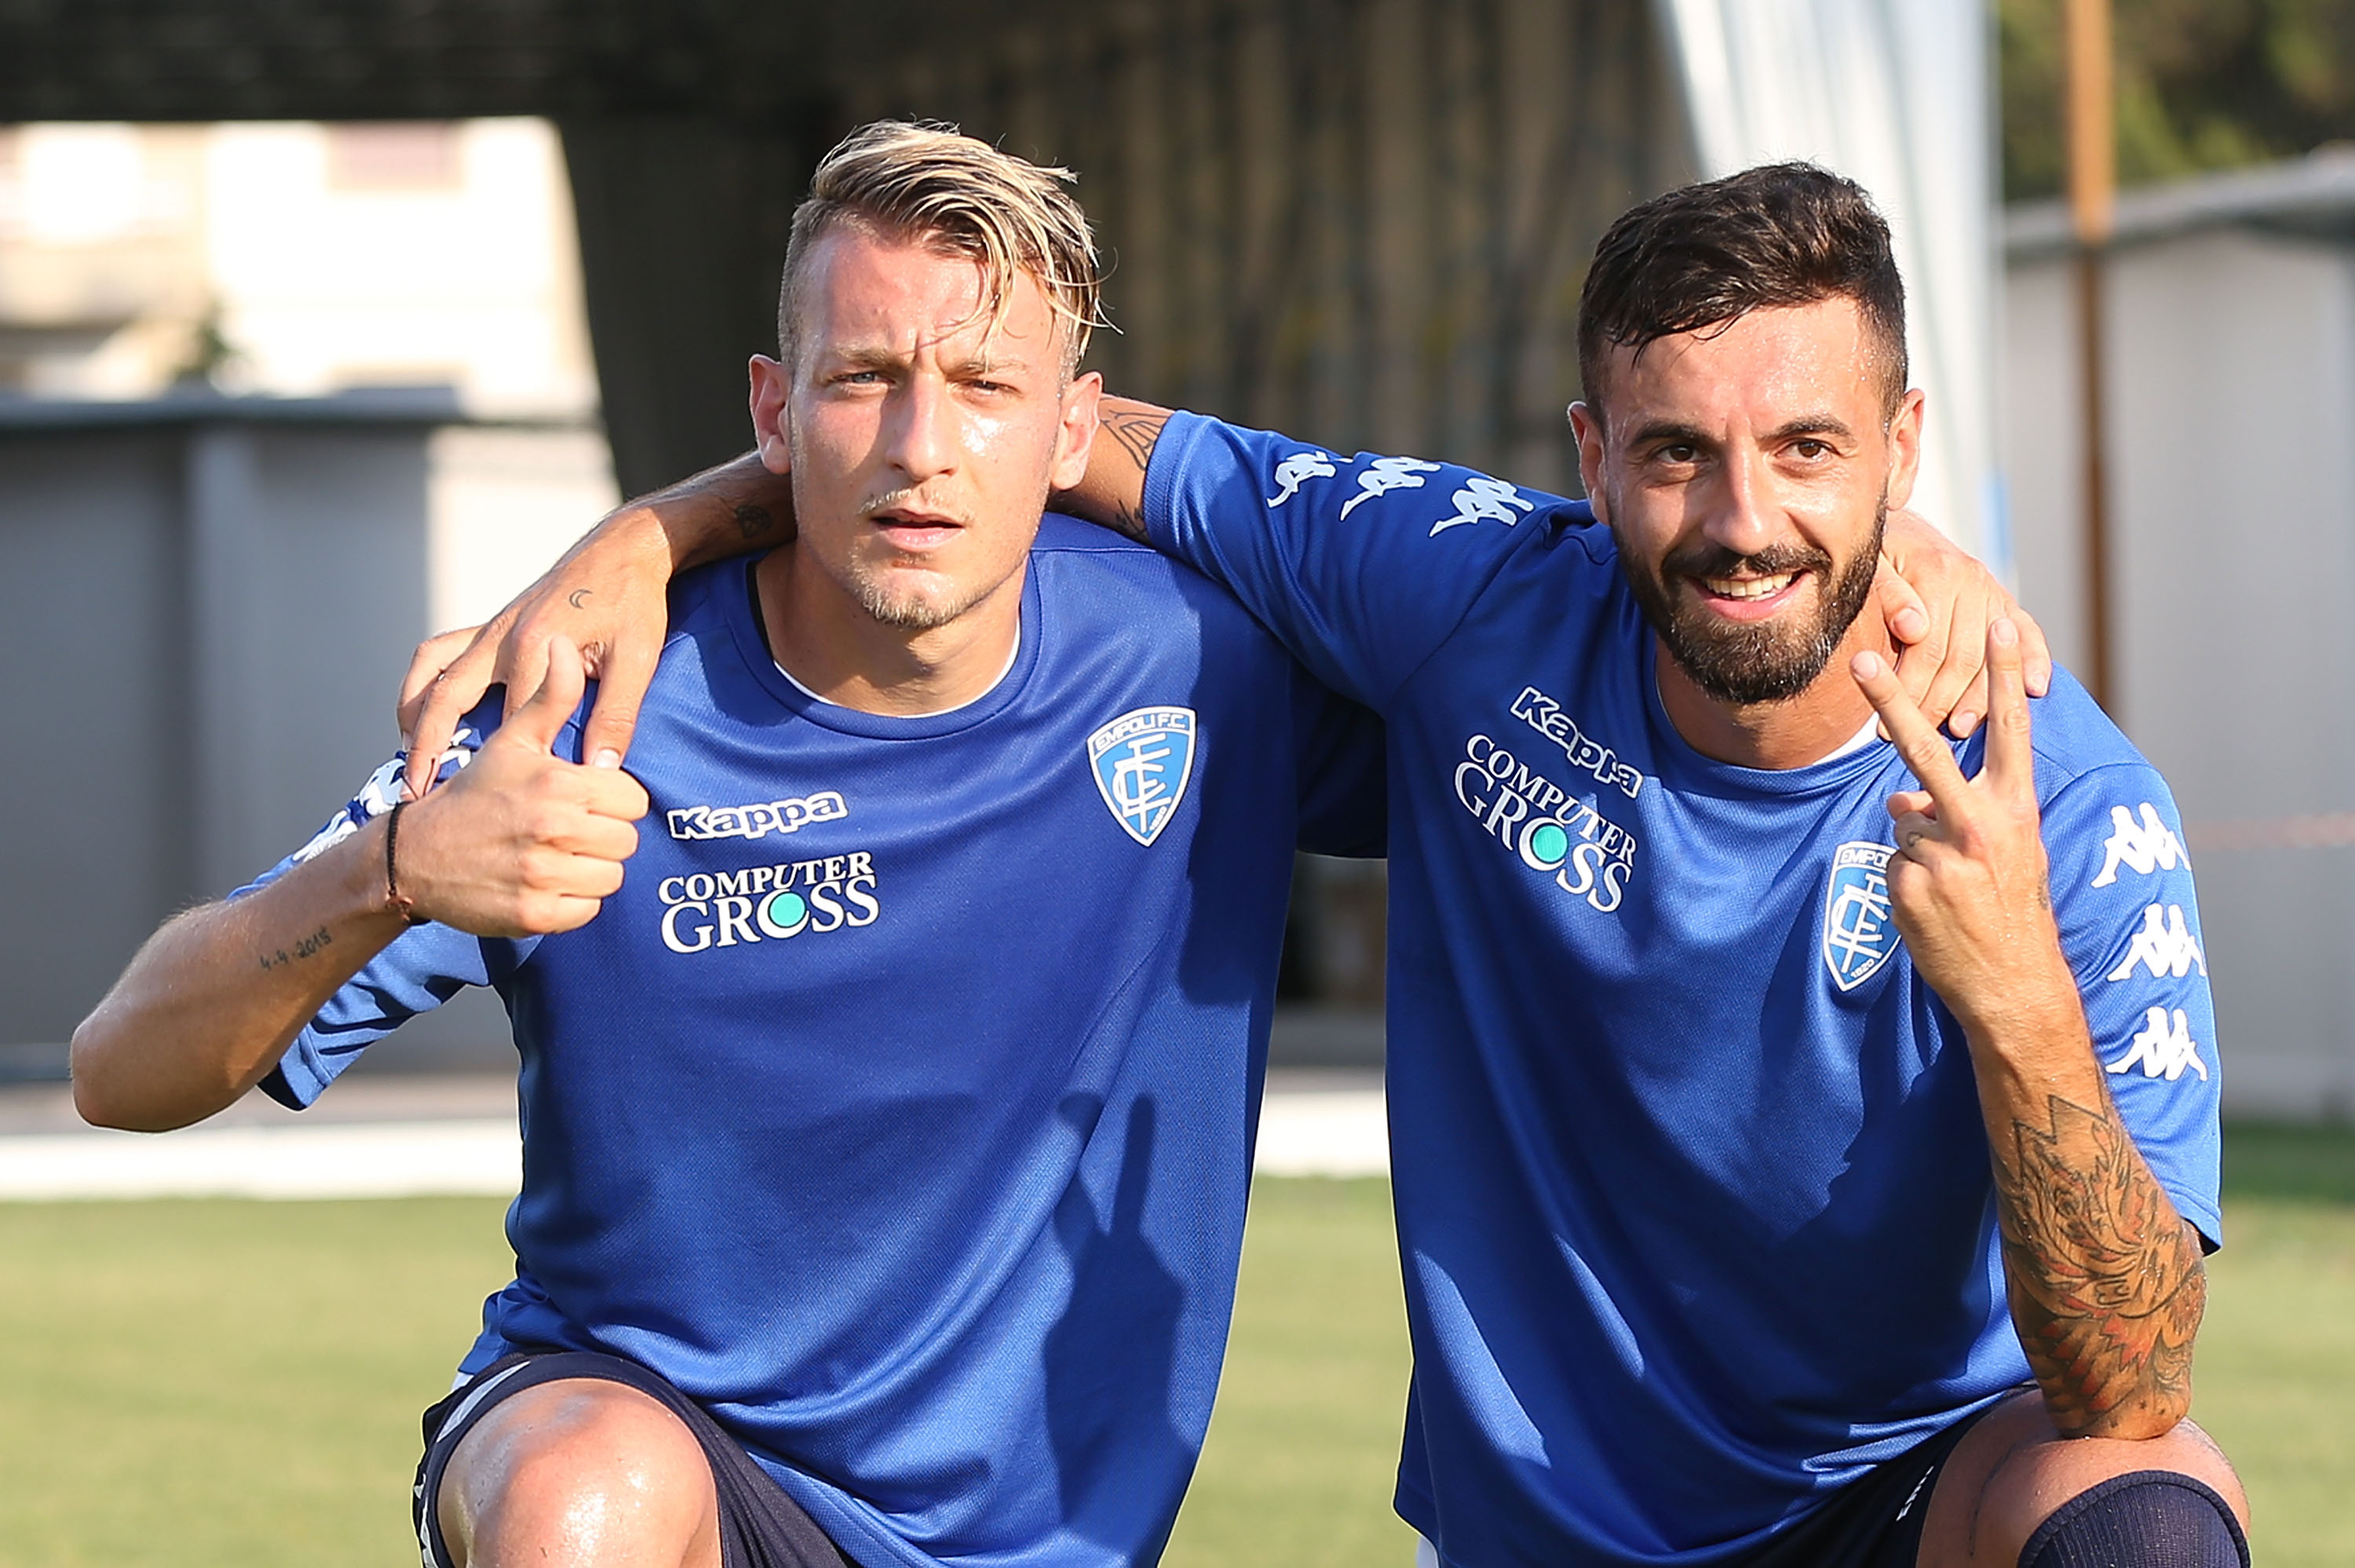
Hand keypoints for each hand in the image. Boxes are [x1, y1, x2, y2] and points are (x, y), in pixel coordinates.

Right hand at [395, 640, 649, 937]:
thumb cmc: (472, 793)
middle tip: (571, 828)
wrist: (412, 854)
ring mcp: (541, 876)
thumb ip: (552, 696)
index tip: (587, 799)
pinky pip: (586, 912)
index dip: (614, 799)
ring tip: (559, 853)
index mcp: (557, 784)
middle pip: (626, 841)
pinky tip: (548, 883)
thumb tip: (565, 643)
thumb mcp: (512, 739)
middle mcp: (552, 830)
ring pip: (611, 878)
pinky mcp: (532, 915)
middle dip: (604, 835)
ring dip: (591, 869)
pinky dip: (573, 902)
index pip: (633, 800)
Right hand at [400, 507, 674, 795]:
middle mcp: (502, 637)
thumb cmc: (634, 602)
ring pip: (431, 670)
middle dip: (426, 746)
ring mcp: (492, 627)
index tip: (486, 806)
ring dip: (413, 710)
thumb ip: (615, 715)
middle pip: (446, 698)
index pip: (510, 725)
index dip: (500, 768)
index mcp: (535, 648)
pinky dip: (424, 680)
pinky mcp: (494, 621)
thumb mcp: (636, 661)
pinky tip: (424, 708)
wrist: (624, 548)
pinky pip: (440, 651)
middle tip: (415, 790)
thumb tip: (600, 769)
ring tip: (408, 752)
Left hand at [1850, 619, 2077, 1038]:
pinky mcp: (1906, 884)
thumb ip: (1962, 811)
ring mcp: (1940, 854)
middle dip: (1891, 700)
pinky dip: (1906, 880)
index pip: (2010, 731)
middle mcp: (1979, 825)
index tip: (1997, 623)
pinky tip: (1936, 908)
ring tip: (1954, 889)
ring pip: (1903, 821)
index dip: (2004, 676)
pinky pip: (1892, 860)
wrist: (2013, 985)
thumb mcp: (2008, 851)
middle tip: (1859, 659)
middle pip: (1925, 749)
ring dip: (1919, 848)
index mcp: (2016, 810)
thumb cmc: (2013, 909)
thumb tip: (1900, 798)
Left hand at [1875, 508, 2052, 737]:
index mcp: (1934, 572)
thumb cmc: (1874, 551)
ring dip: (1980, 698)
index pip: (1927, 649)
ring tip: (1960, 730)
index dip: (1908, 692)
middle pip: (1961, 659)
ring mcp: (1992, 590)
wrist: (1896, 523)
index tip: (1884, 729)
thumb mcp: (1869, 563)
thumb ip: (1887, 594)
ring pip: (1991, 655)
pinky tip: (2037, 690)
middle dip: (1937, 704)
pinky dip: (2036, 660)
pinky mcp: (2004, 600)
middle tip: (1916, 740)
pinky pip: (2030, 632)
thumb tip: (1914, 628)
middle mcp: (1971, 580)